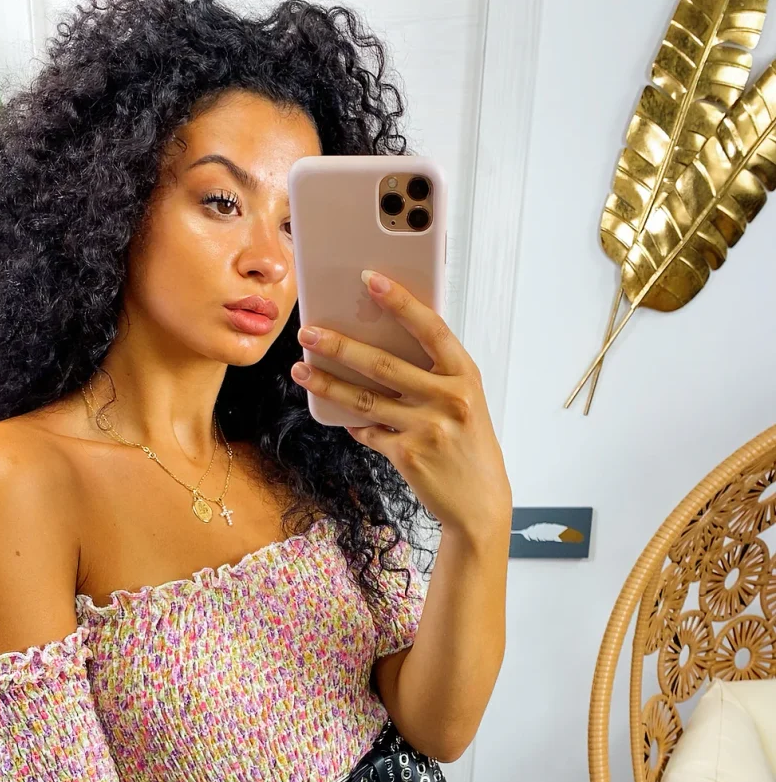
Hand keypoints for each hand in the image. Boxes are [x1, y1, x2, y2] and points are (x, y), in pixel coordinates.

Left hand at [291, 269, 510, 536]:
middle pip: (383, 364)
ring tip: (301, 370)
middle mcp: (448, 398)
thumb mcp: (466, 402)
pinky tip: (342, 416)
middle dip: (339, 345)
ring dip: (327, 383)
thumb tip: (382, 348)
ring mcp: (426, 428)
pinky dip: (353, 423)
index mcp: (465, 376)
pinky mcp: (407, 455)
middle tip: (308, 332)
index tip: (371, 279)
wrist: (479, 502)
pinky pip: (368, 432)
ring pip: (364, 400)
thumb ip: (435, 375)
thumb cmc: (469, 445)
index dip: (400, 301)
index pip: (430, 328)